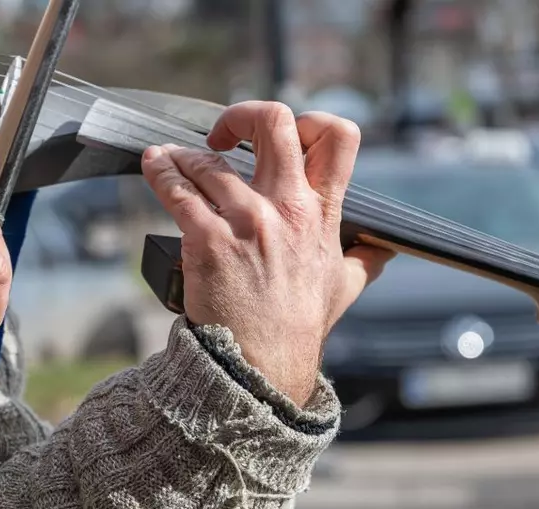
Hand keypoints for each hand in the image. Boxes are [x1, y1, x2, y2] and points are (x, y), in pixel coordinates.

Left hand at [141, 102, 393, 404]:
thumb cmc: (298, 325)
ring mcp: (246, 221)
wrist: (261, 363)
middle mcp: (287, 208)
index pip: (338, 138)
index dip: (311, 120)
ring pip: (208, 158)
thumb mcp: (343, 287)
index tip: (284, 137)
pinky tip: (155, 167)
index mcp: (322, 213)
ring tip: (175, 162)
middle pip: (274, 122)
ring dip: (185, 156)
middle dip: (243, 115)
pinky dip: (160, 172)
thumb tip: (383, 249)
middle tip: (224, 133)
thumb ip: (364, 260)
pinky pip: (177, 189)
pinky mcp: (207, 239)